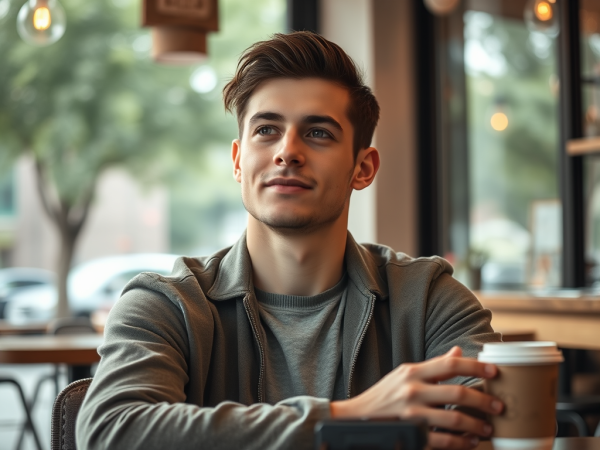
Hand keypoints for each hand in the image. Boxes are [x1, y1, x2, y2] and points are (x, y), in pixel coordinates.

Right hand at [330, 346, 502, 449]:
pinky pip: (443, 440)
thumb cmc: (384, 395)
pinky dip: (461, 443)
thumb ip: (433, 366)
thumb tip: (457, 352)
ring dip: (476, 425)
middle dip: (484, 400)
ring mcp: (411, 413)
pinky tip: (470, 442)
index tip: (495, 371)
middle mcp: (412, 389)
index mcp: (413, 371)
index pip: (450, 364)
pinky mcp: (411, 434)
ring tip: (487, 428)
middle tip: (499, 406)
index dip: (476, 366)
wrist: (356, 417)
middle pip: (458, 392)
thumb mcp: (404, 374)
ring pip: (454, 418)